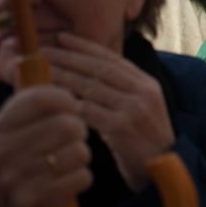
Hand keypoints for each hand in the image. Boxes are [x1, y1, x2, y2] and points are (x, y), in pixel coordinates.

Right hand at [0, 85, 92, 206]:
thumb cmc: (33, 157)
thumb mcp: (23, 126)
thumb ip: (31, 97)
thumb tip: (33, 55)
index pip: (43, 97)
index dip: (67, 99)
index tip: (71, 106)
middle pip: (67, 124)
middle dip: (79, 131)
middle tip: (73, 138)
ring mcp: (12, 180)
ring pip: (77, 151)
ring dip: (81, 156)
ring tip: (68, 160)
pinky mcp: (30, 204)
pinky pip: (80, 178)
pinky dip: (83, 178)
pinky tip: (70, 180)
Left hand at [44, 33, 175, 189]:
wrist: (163, 168)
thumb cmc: (145, 143)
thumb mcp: (141, 109)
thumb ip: (121, 92)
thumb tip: (89, 76)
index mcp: (146, 83)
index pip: (112, 58)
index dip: (85, 46)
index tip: (62, 38)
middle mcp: (142, 91)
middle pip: (99, 68)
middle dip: (69, 57)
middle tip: (43, 51)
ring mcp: (134, 108)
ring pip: (91, 87)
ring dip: (63, 77)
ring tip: (42, 72)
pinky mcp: (123, 127)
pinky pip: (90, 112)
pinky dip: (70, 105)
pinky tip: (52, 101)